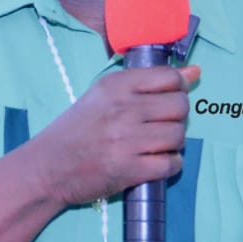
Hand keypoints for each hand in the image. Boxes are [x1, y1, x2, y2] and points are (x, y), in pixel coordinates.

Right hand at [30, 64, 200, 205]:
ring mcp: (126, 140)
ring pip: (178, 135)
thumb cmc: (76, 129)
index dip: (177, 88)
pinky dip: (170, 165)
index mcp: (115, 85)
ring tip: (156, 145)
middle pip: (180, 106)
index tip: (167, 99)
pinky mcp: (129, 170)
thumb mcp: (105, 96)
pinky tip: (155, 162)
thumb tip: (195, 71)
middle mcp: (123, 109)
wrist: (47, 167)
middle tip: (161, 125)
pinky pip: (171, 164)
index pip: (169, 77)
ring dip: (174, 143)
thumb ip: (149, 82)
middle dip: (177, 117)